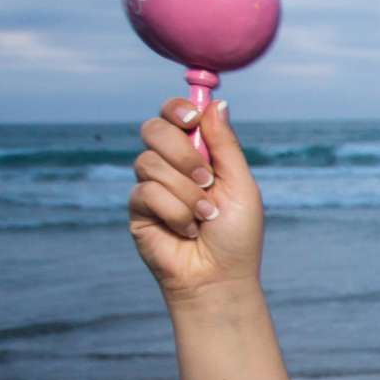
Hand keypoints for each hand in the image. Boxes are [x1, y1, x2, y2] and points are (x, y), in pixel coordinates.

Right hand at [128, 100, 264, 299]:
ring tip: (205, 216)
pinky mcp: (138, 208)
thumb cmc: (236, 235)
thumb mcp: (241, 185)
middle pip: (153, 129)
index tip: (192, 121)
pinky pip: (146, 192)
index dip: (178, 110)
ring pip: (149, 162)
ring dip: (185, 192)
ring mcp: (152, 186)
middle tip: (205, 178)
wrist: (219, 277)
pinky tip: (188, 230)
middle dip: (181, 152)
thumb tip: (217, 103)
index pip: (176, 116)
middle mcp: (171, 165)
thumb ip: (225, 145)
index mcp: (199, 154)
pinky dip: (175, 212)